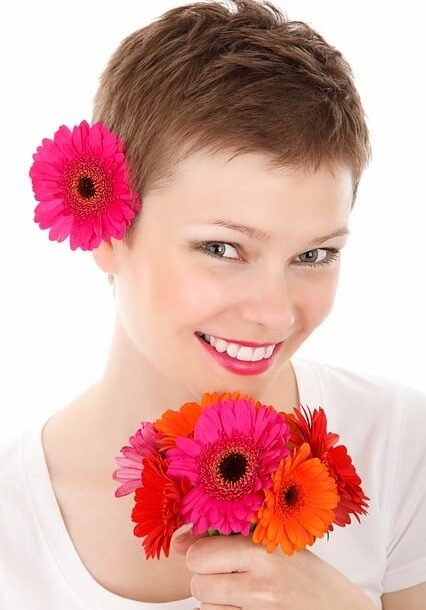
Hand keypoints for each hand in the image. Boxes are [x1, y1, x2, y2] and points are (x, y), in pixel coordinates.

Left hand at [173, 530, 376, 609]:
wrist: (342, 609)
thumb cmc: (307, 573)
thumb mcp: (274, 543)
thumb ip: (226, 537)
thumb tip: (178, 543)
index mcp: (262, 552)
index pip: (199, 554)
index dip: (200, 553)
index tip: (212, 552)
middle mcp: (259, 585)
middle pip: (197, 583)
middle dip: (205, 577)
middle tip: (226, 573)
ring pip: (205, 606)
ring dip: (214, 599)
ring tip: (241, 591)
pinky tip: (244, 607)